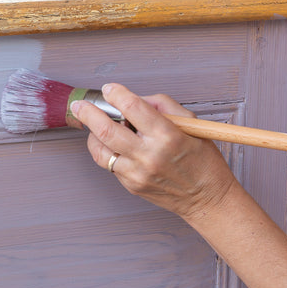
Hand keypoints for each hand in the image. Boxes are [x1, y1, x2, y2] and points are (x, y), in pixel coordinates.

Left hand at [69, 83, 239, 223]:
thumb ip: (163, 106)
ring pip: (101, 150)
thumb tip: (136, 98)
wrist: (206, 198)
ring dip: (93, 134)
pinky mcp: (131, 185)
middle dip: (88, 113)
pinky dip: (107, 151)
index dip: (115, 93)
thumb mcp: (192, 124)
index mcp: (167, 135)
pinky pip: (110, 165)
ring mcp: (137, 173)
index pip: (132, 107)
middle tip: (80, 105)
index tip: (109, 89)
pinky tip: (113, 144)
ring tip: (95, 126)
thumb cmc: (202, 160)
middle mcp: (149, 155)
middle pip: (106, 130)